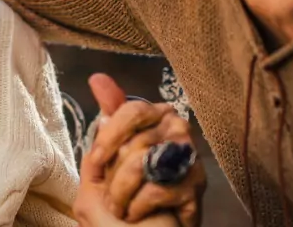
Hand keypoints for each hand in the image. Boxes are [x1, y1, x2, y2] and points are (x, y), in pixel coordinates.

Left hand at [73, 74, 203, 226]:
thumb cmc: (121, 202)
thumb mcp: (102, 162)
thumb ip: (105, 123)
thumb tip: (98, 78)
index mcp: (154, 119)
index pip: (133, 110)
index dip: (110, 136)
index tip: (96, 160)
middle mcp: (177, 131)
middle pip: (137, 140)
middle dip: (114, 175)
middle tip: (110, 194)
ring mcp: (189, 159)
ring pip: (145, 163)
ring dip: (122, 192)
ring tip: (120, 207)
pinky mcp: (196, 187)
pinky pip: (157, 188)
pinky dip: (137, 206)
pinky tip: (137, 214)